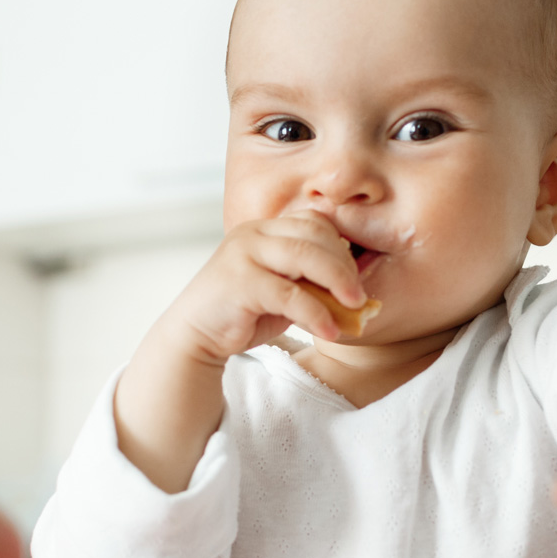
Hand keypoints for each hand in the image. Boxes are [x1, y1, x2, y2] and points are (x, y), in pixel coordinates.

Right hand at [162, 210, 369, 365]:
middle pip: (315, 235)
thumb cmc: (242, 314)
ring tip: (354, 309)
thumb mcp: (283, 293)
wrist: (196, 335)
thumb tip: (358, 296)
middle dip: (344, 266)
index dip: (341, 248)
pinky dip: (316, 313)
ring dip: (337, 284)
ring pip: (305, 257)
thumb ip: (311, 285)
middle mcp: (253, 234)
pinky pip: (289, 294)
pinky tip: (330, 331)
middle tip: (360, 297)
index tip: (355, 279)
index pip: (314, 222)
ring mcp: (244, 254)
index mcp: (265, 229)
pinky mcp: (239, 281)